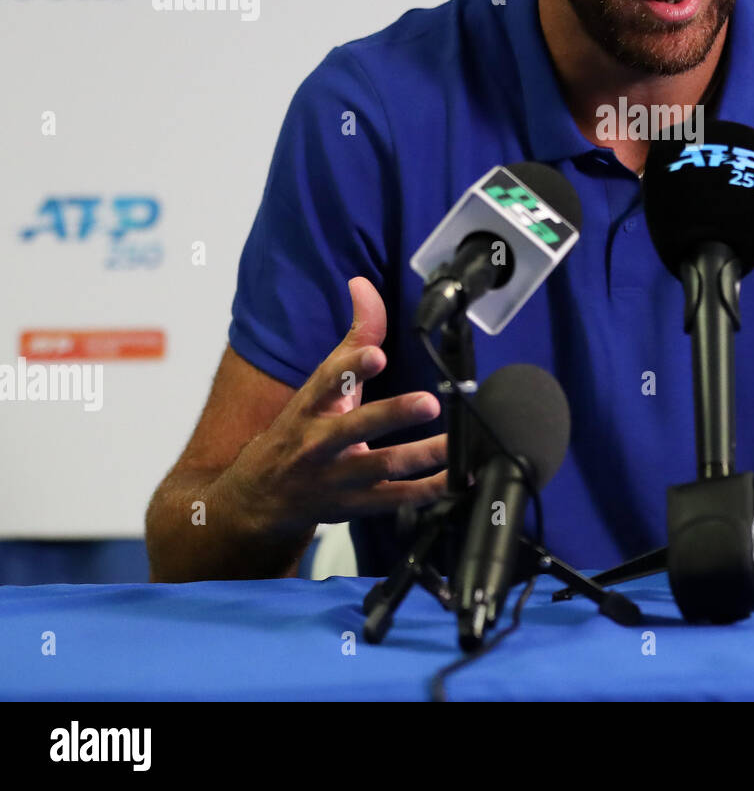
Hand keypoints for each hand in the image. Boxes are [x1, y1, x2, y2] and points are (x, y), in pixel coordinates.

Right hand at [225, 276, 446, 536]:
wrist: (259, 497)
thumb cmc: (301, 429)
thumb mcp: (322, 384)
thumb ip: (354, 337)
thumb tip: (363, 284)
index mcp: (311, 406)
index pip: (328, 382)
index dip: (352, 368)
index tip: (376, 354)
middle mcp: (320, 442)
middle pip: (356, 427)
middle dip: (392, 414)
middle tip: (429, 403)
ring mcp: (337, 478)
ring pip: (381, 466)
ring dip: (421, 455)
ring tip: (454, 443)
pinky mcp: (356, 505)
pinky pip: (396, 500)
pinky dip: (428, 490)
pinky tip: (457, 478)